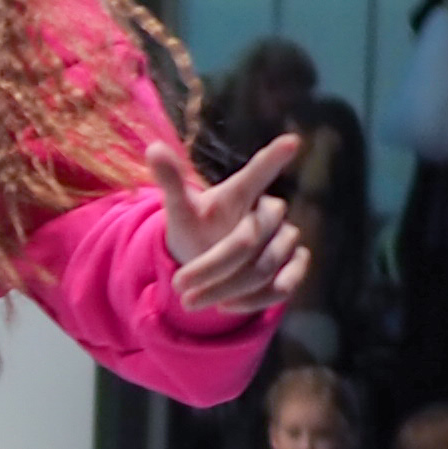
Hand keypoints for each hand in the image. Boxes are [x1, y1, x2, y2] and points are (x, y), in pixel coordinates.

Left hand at [153, 131, 308, 315]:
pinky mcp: (294, 265)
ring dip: (226, 289)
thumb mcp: (180, 209)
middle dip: (212, 267)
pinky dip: (255, 300)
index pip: (257, 174)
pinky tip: (226, 306)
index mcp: (241, 192)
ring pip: (264, 267)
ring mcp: (287, 239)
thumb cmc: (197, 230)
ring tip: (191, 301)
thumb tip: (152, 147)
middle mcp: (270, 212)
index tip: (291, 142)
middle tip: (178, 285)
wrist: (208, 263)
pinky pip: (285, 284)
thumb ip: (170, 181)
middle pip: (247, 240)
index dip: (273, 160)